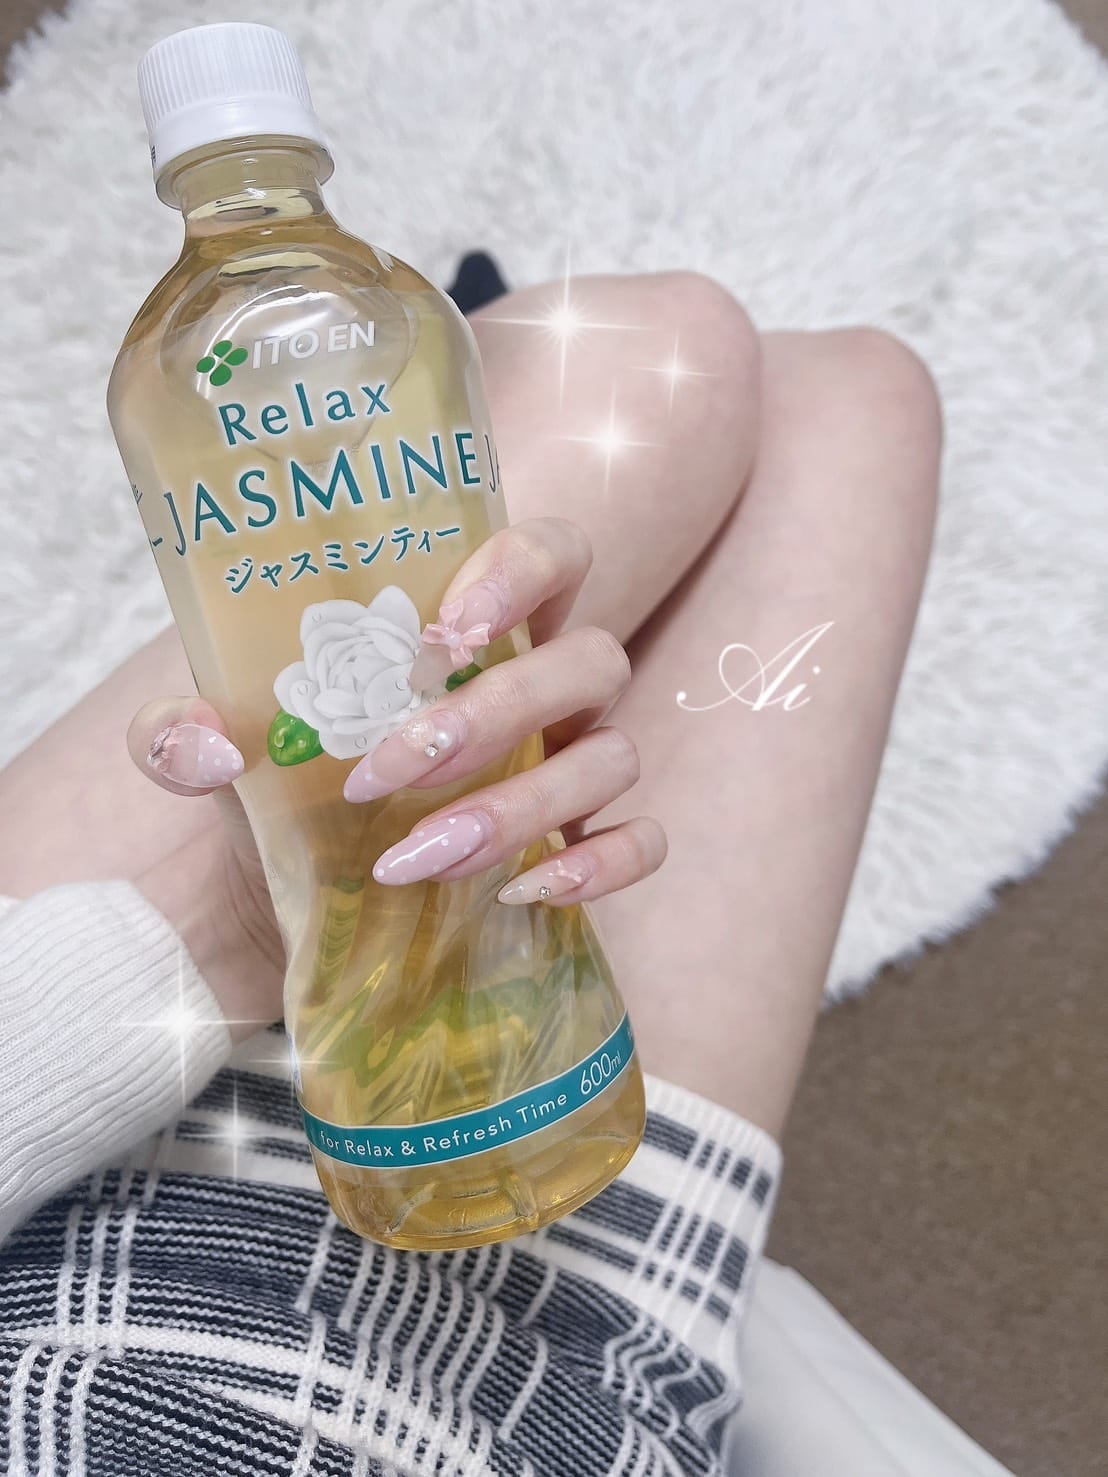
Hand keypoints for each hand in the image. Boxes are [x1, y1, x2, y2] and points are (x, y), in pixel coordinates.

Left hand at [129, 517, 666, 1038]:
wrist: (286, 880)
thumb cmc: (281, 774)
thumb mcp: (218, 742)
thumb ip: (183, 726)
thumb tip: (209, 743)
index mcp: (482, 621)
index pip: (554, 552)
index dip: (526, 571)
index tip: (451, 627)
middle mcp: (547, 681)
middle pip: (591, 660)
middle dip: (498, 716)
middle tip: (391, 770)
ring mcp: (577, 760)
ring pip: (614, 757)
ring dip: (523, 806)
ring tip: (418, 856)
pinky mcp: (586, 840)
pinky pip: (644, 841)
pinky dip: (603, 864)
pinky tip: (526, 890)